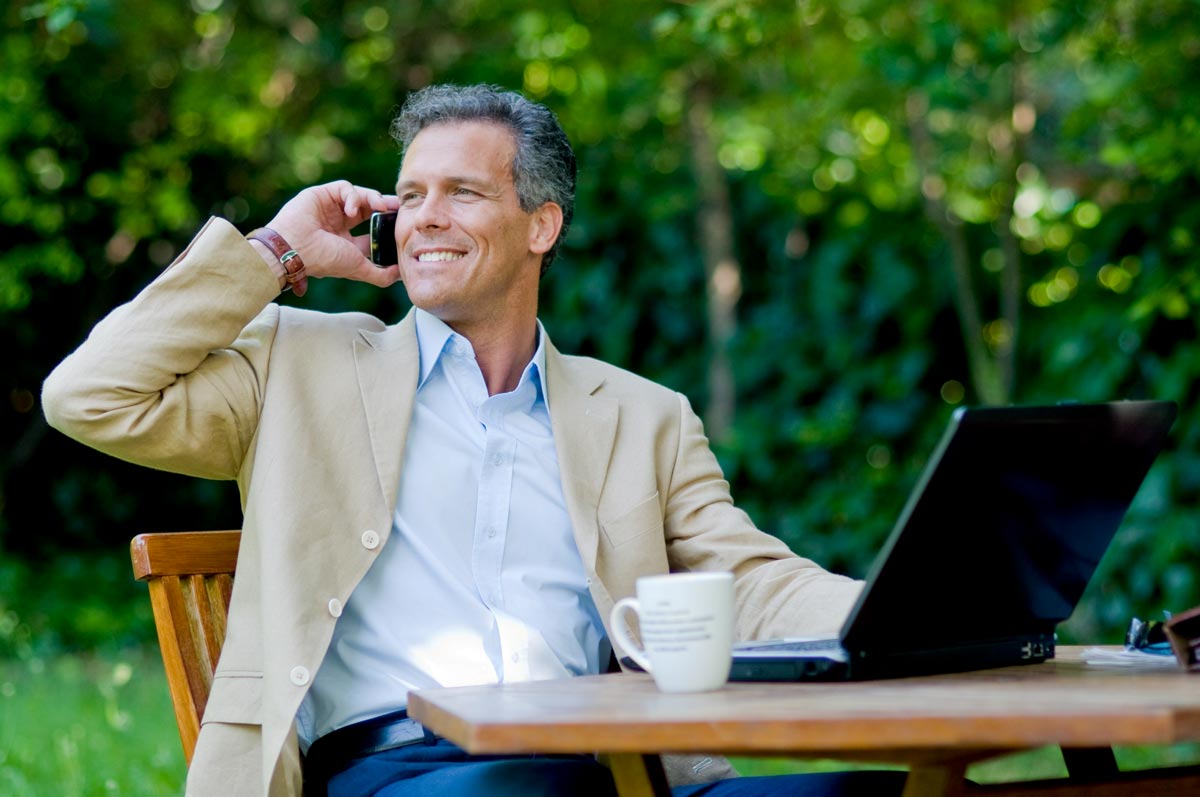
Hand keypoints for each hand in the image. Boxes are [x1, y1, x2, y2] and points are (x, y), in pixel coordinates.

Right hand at [265, 181, 400, 287]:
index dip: (387, 226)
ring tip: (380, 206)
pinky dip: (352, 196)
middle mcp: (338, 224)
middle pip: (368, 209)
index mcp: (346, 242)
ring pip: (359, 195)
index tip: (402, 223)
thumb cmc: (323, 260)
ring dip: (372, 199)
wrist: (295, 249)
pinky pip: (345, 188)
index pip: (371, 230)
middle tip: (399, 206)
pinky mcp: (322, 194)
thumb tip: (401, 275)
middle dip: (385, 206)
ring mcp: (330, 208)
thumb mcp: (358, 268)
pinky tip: (351, 210)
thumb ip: (380, 275)